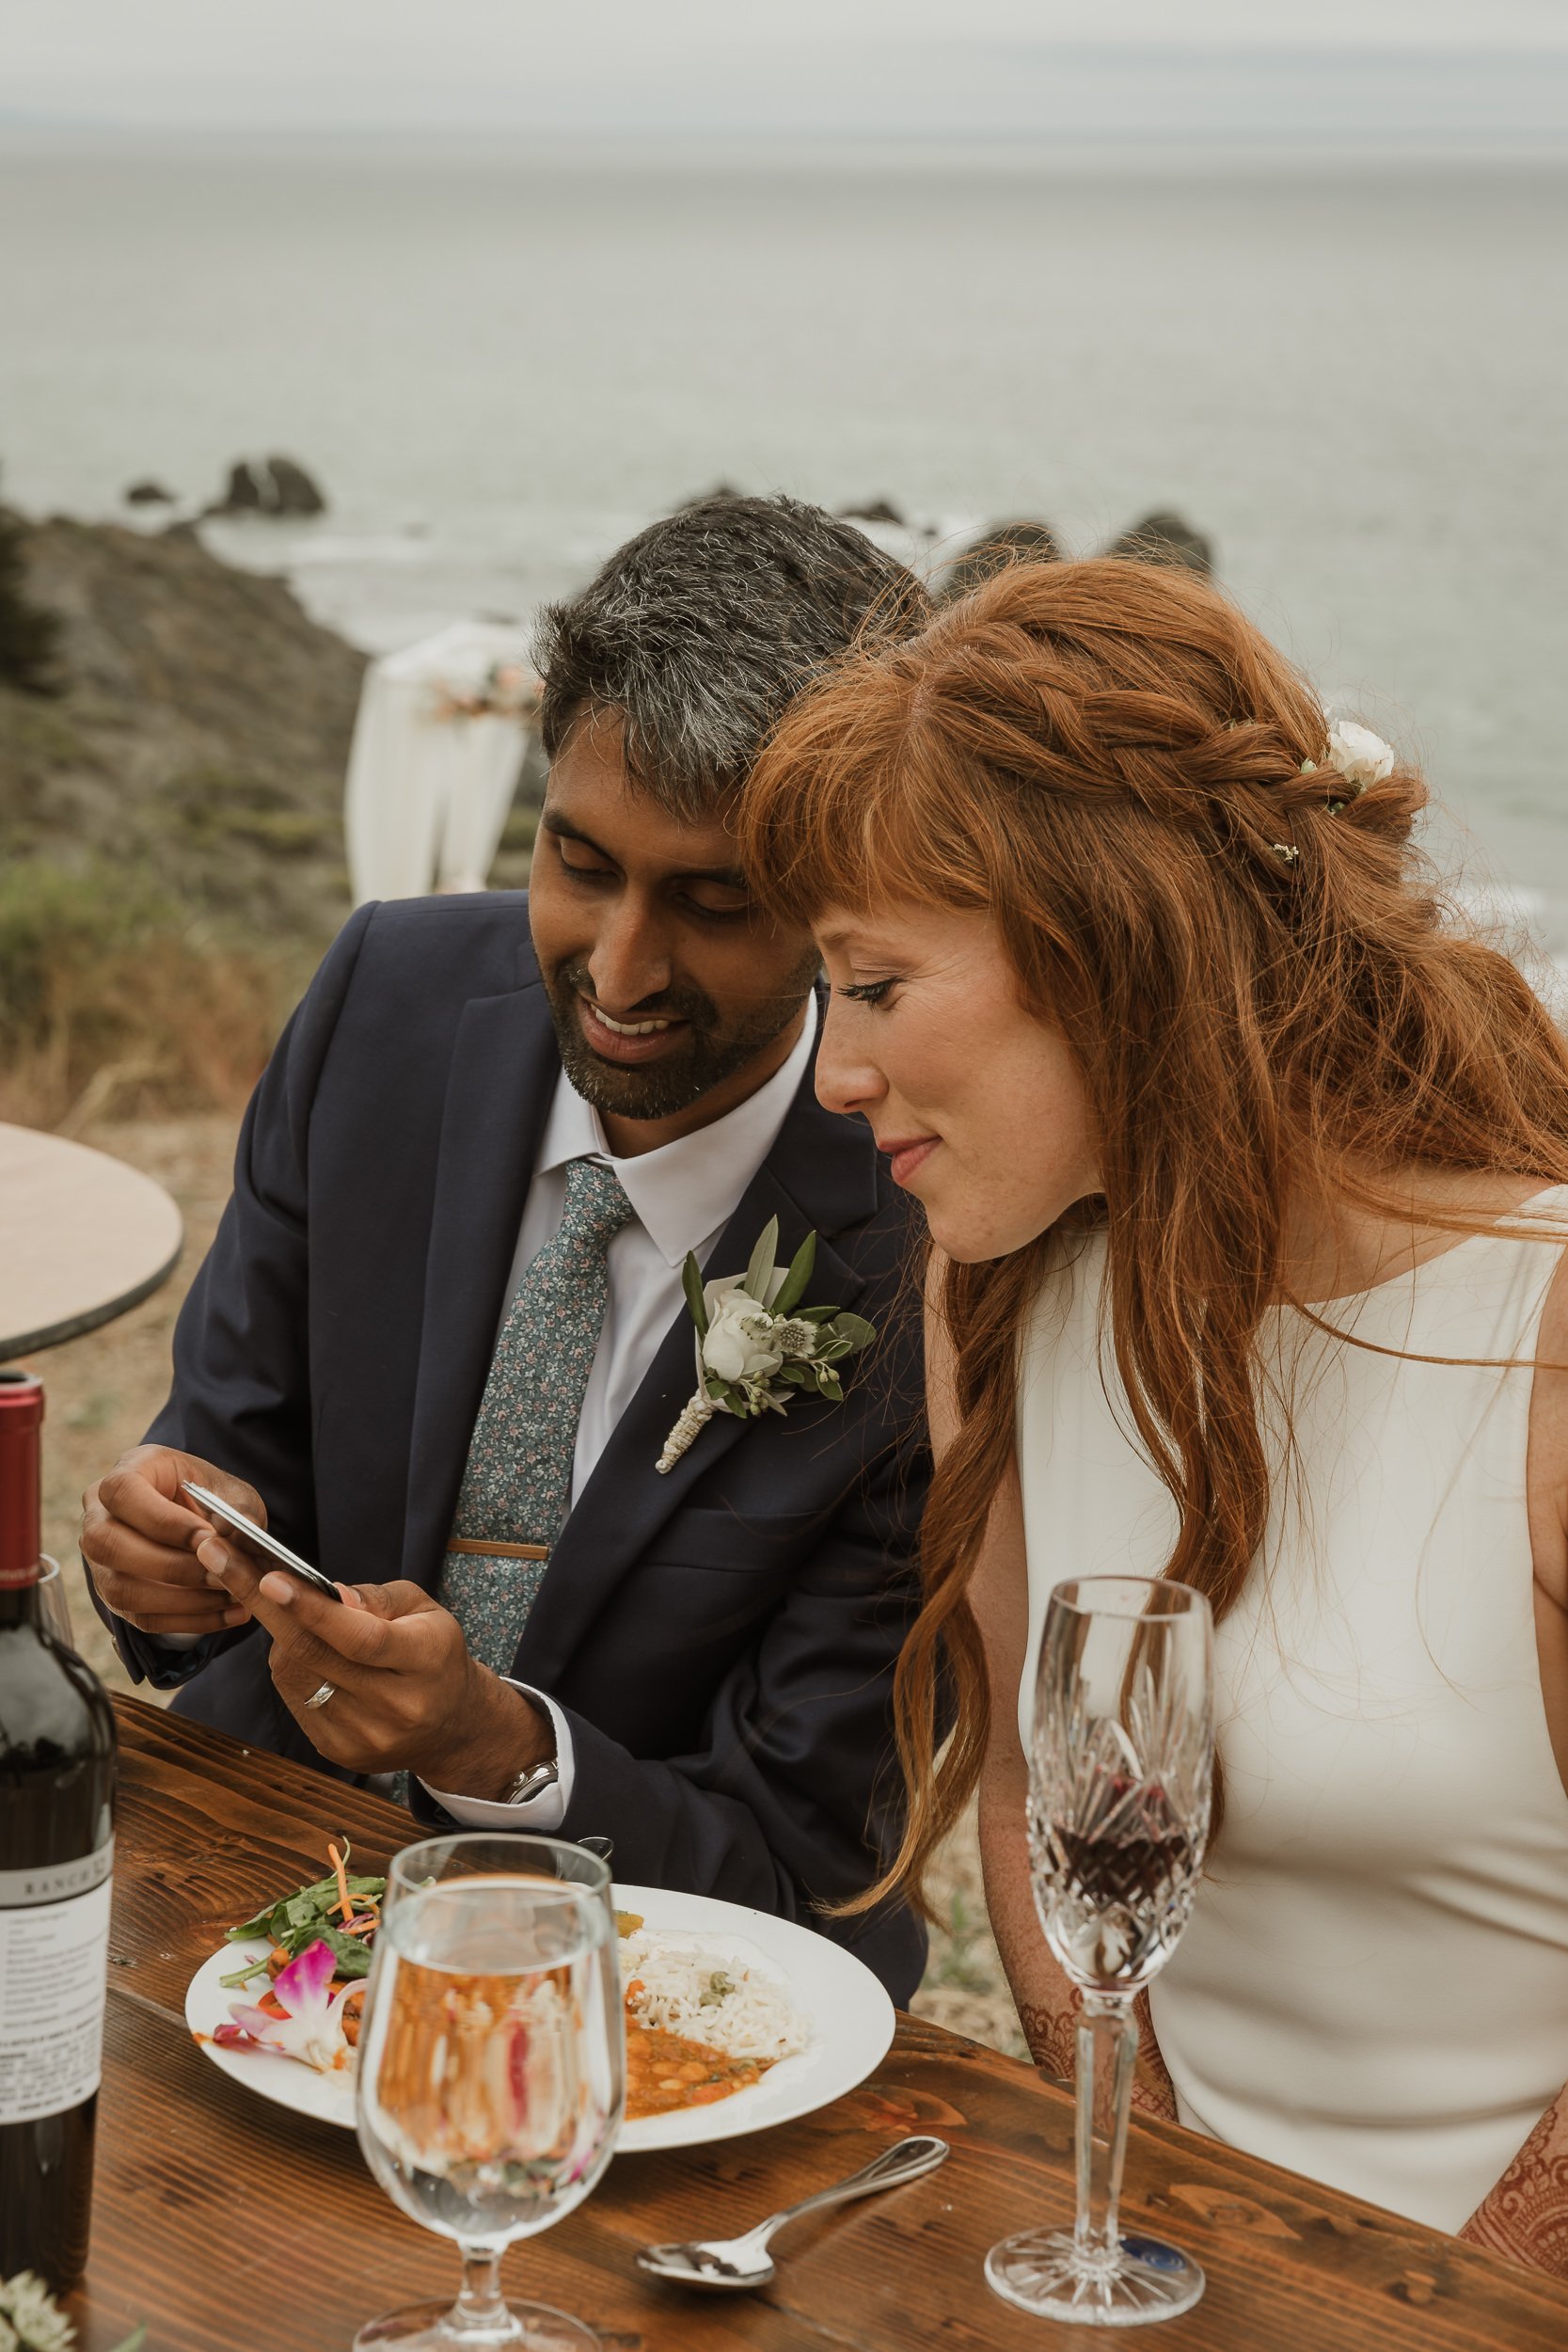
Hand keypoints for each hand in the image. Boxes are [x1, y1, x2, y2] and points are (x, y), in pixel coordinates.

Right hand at [81, 1445, 258, 1638]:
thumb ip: (237, 1512)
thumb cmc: (214, 1500)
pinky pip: (140, 1617)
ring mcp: (99, 1557)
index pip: (123, 1491)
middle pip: (107, 1544)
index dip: (162, 1520)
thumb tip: (232, 1537)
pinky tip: (227, 1615)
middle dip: (171, 1566)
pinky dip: (188, 1621)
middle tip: (222, 1576)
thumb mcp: (233, 1494)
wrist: (203, 1523)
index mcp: (130, 1470)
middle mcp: (100, 1512)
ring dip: (182, 1601)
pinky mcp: (112, 1593)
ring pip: (120, 1589)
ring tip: (232, 1598)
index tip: (208, 1538)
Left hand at [207, 1546, 552, 1793]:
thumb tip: (329, 1594)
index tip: (268, 1578)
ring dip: (276, 1632)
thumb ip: (376, 1599)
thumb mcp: (424, 1609)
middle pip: (313, 1653)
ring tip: (281, 1606)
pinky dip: (286, 1664)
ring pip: (293, 1673)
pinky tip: (299, 1647)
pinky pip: (292, 1697)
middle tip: (217, 1557)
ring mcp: (363, 1734)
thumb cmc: (433, 1654)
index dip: (311, 1609)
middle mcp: (394, 1704)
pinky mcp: (338, 1750)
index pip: (359, 1637)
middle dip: (259, 1602)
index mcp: (423, 1660)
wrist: (452, 1727)